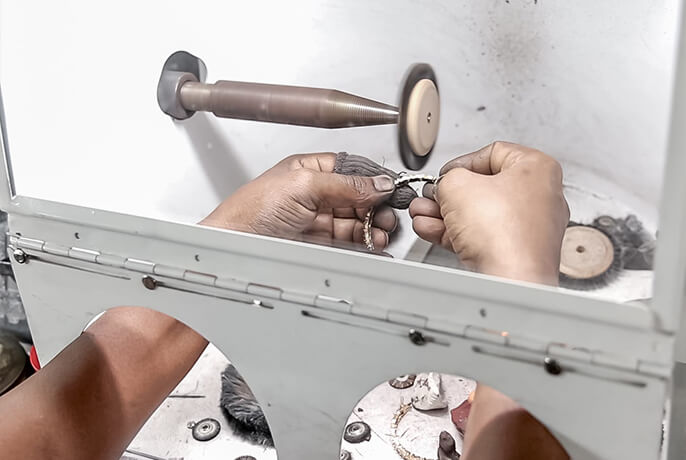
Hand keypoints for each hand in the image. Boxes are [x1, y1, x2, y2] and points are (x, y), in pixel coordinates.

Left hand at [201, 153, 397, 248]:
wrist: (234, 245)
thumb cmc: (252, 210)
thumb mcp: (303, 186)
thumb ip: (345, 184)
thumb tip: (379, 183)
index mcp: (310, 170)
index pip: (352, 170)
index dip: (373, 180)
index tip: (392, 191)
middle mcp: (315, 193)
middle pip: (358, 198)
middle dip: (376, 207)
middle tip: (387, 217)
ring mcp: (317, 219)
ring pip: (356, 222)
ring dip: (373, 227)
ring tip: (380, 233)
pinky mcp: (318, 243)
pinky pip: (348, 242)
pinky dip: (365, 245)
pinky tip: (374, 246)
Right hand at [410, 142, 568, 283]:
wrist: (510, 280)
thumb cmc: (503, 232)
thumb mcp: (457, 185)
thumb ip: (446, 178)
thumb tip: (443, 185)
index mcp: (537, 169)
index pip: (493, 153)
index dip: (462, 162)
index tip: (444, 174)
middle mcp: (539, 197)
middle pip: (483, 187)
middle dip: (447, 193)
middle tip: (431, 196)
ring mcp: (528, 228)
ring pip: (478, 214)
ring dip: (444, 213)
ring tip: (423, 214)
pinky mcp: (515, 253)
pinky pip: (480, 236)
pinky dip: (454, 232)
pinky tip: (431, 230)